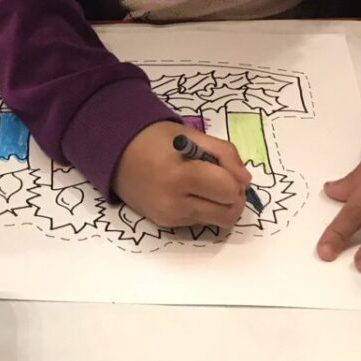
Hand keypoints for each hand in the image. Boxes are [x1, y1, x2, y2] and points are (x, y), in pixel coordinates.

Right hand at [113, 121, 252, 228]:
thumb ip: (224, 153)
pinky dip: (205, 209)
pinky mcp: (165, 225)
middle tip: (222, 179)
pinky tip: (190, 192)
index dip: (235, 178)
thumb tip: (246, 179)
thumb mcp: (191, 135)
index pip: (227, 190)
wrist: (115, 153)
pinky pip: (200, 222)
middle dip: (234, 197)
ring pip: (217, 221)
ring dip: (221, 205)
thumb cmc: (154, 138)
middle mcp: (173, 203)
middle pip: (228, 213)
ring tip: (207, 185)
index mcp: (179, 176)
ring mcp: (169, 217)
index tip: (226, 168)